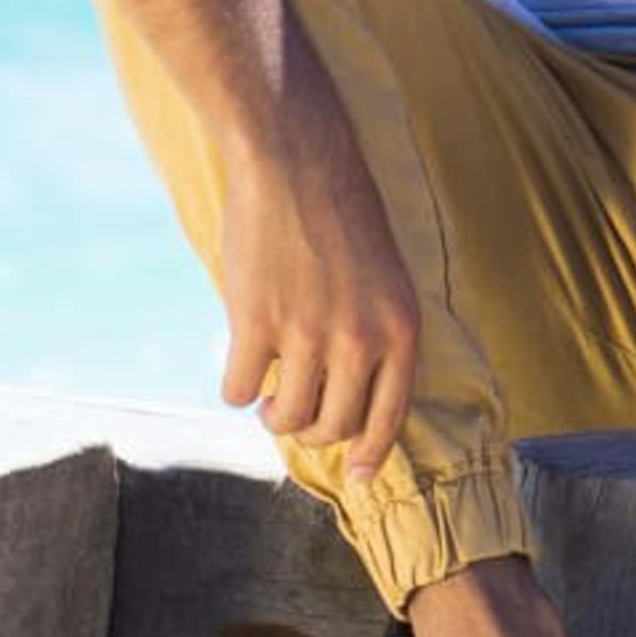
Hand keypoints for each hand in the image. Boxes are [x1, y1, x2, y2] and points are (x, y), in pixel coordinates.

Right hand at [214, 36, 421, 482]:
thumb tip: (350, 398)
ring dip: (273, 412)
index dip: (370, 453)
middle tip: (293, 408)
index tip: (356, 477)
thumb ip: (374, 334)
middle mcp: (360, 338)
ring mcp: (307, 334)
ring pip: (286, 416)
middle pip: (332, 426)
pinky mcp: (256, 324)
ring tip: (269, 392)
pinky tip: (240, 362)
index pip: (390, 415)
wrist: (297, 160)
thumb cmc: (343, 213)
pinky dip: (235, 386)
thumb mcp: (385, 275)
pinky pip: (237, 389)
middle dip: (310, 427)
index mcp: (400, 327)